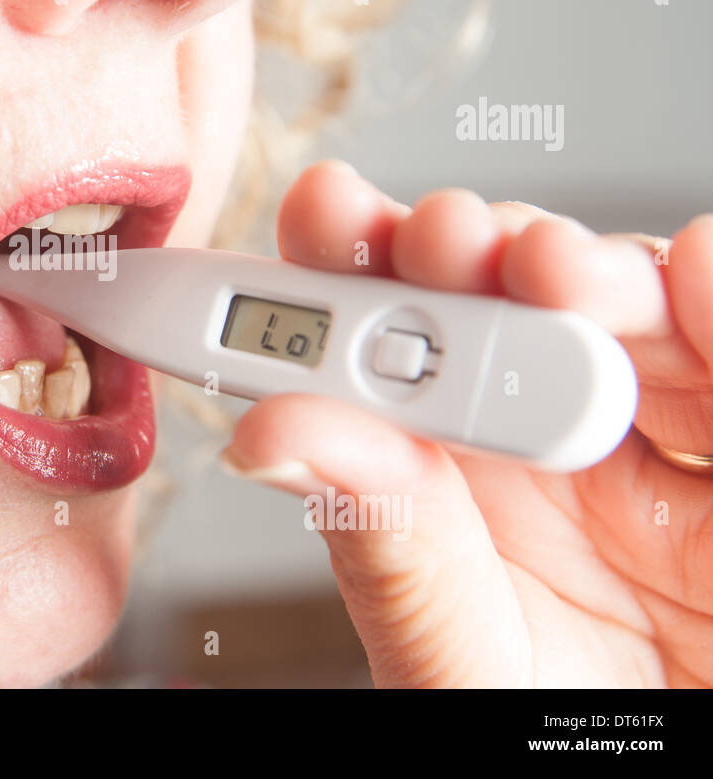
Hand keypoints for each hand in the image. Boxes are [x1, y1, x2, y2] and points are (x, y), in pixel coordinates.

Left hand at [221, 160, 712, 686]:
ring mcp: (663, 437)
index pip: (389, 351)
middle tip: (437, 235)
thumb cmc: (561, 730)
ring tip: (550, 268)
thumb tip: (271, 431)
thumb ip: (385, 548)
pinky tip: (694, 272)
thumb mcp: (461, 661)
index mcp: (452, 483)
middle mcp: (548, 443)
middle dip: (464, 249)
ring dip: (587, 267)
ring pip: (628, 305)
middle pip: (503, 299)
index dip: (350, 270)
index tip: (321, 214)